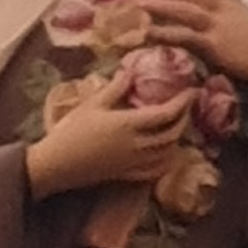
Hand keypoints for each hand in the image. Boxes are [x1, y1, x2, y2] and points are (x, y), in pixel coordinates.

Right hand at [27, 85, 189, 199]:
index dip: (182, 102)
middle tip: (186, 106)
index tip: (190, 91)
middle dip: (184, 119)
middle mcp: (137, 146)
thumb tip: (130, 72)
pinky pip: (156, 170)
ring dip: (178, 139)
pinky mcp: (128, 175)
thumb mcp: (92, 105)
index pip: (165, 113)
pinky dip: (167, 160)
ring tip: (178, 125)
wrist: (57, 164)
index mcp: (128, 125)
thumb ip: (114, 89)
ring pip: (167, 153)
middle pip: (172, 134)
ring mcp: (134, 163)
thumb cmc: (71, 131)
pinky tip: (167, 153)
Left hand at [123, 0, 247, 92]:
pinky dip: (167, 32)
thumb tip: (181, 1)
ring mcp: (219, 23)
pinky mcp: (217, 45)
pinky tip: (148, 32)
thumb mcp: (232, 15)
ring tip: (133, 0)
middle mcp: (220, 4)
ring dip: (158, 2)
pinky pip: (188, 36)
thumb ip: (210, 6)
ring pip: (184, 6)